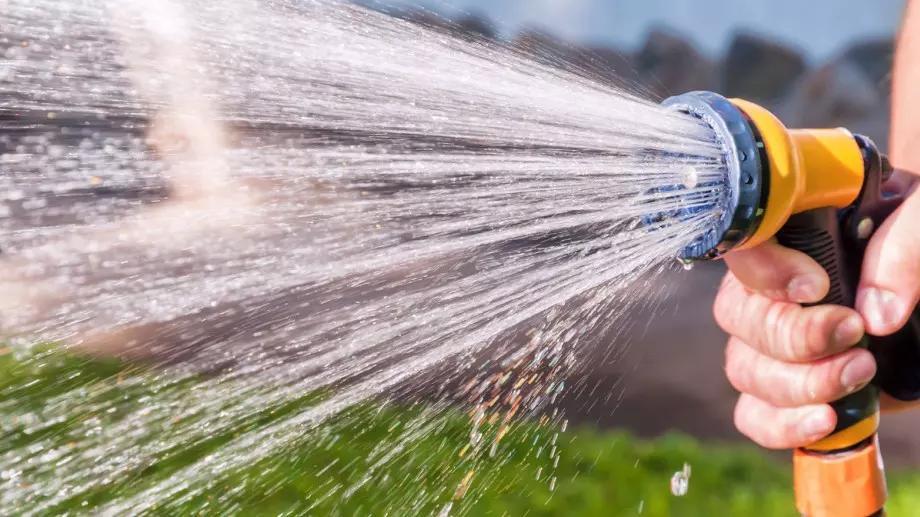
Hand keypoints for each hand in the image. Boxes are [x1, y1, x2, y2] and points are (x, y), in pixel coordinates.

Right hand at [713, 173, 919, 448]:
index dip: (763, 270)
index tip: (816, 287)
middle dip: (792, 336)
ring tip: (861, 373)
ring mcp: (780, 340)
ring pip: (745, 367)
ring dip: (797, 383)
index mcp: (796, 227)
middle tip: (854, 333)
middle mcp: (775, 284)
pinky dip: (781, 424)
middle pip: (736, 315)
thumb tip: (877, 315)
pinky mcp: (797, 388)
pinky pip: (754, 412)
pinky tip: (826, 420)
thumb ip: (907, 245)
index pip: (743, 244)